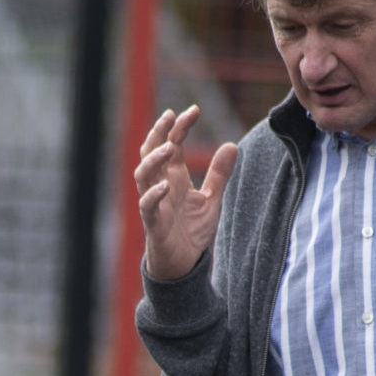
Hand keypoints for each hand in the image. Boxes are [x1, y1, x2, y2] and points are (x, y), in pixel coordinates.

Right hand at [134, 105, 237, 280]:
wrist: (183, 266)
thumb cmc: (192, 232)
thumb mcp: (211, 199)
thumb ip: (218, 174)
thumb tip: (232, 145)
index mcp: (173, 177)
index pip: (171, 143)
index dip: (180, 126)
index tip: (194, 110)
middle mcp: (160, 185)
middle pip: (151, 152)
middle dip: (158, 133)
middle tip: (170, 116)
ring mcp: (154, 203)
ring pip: (143, 174)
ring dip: (154, 159)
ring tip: (170, 147)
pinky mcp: (154, 224)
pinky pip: (147, 206)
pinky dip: (154, 195)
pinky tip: (166, 185)